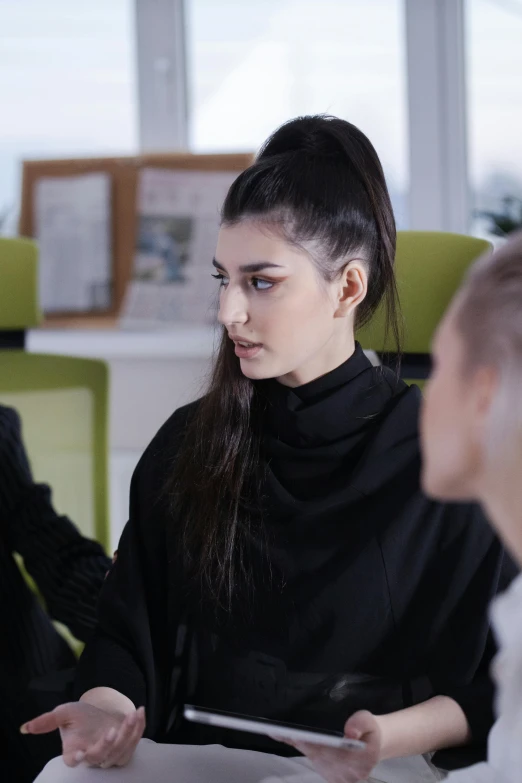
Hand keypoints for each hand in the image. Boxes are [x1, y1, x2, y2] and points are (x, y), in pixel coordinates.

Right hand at [20, 701, 145, 767]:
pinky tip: (140, 712)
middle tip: (113, 729)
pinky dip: (139, 728)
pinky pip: (134, 743)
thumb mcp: (65, 713)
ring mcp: (110, 755)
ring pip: (120, 752)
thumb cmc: (80, 716)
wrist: (98, 714)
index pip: (74, 760)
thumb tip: (26, 727)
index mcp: (74, 751)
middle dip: (109, 744)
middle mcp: (92, 757)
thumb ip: (47, 721)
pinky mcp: (125, 749)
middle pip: (101, 756)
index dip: (77, 758)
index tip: (81, 753)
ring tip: (131, 715)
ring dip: (128, 734)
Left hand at [287, 711, 381, 782]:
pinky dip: (301, 748)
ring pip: (314, 759)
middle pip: (319, 756)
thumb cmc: (370, 730)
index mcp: (361, 761)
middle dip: (299, 742)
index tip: (298, 737)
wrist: (373, 744)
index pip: (332, 753)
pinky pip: (313, 761)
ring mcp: (339, 778)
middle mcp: (348, 774)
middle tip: (277, 730)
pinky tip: (286, 737)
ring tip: (278, 731)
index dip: (313, 745)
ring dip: (298, 745)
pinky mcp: (332, 778)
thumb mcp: (369, 720)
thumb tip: (349, 733)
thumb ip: (360, 723)